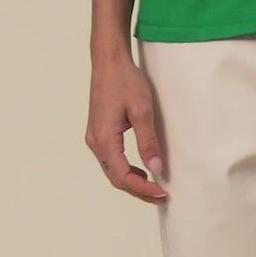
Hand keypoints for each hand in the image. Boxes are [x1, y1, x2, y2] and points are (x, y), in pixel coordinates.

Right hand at [85, 53, 166, 204]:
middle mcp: (95, 142)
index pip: (123, 177)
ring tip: (153, 185)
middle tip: (160, 195)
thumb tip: (155, 169)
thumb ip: (148, 141)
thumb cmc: (125, 81)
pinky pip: (110, 159)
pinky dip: (125, 169)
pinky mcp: (98, 131)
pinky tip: (140, 168)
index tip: (161, 192)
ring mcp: (94, 137)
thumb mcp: (142, 111)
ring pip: (112, 170)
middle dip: (138, 190)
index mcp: (104, 139)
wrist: (109, 61)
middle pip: (115, 178)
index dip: (143, 189)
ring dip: (132, 181)